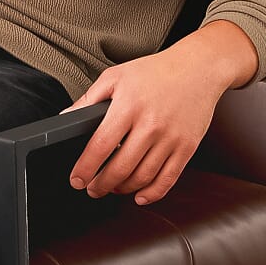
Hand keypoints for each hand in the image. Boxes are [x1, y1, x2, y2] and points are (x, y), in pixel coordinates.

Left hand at [64, 31, 248, 204]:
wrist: (198, 68)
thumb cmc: (155, 71)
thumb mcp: (116, 76)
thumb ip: (89, 98)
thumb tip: (68, 116)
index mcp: (128, 106)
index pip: (101, 145)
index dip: (85, 167)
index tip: (76, 179)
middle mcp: (150, 125)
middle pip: (120, 167)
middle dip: (101, 184)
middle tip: (92, 189)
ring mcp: (170, 138)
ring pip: (143, 177)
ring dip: (123, 189)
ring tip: (112, 188)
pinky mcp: (187, 147)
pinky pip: (168, 179)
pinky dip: (152, 193)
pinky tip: (140, 195)